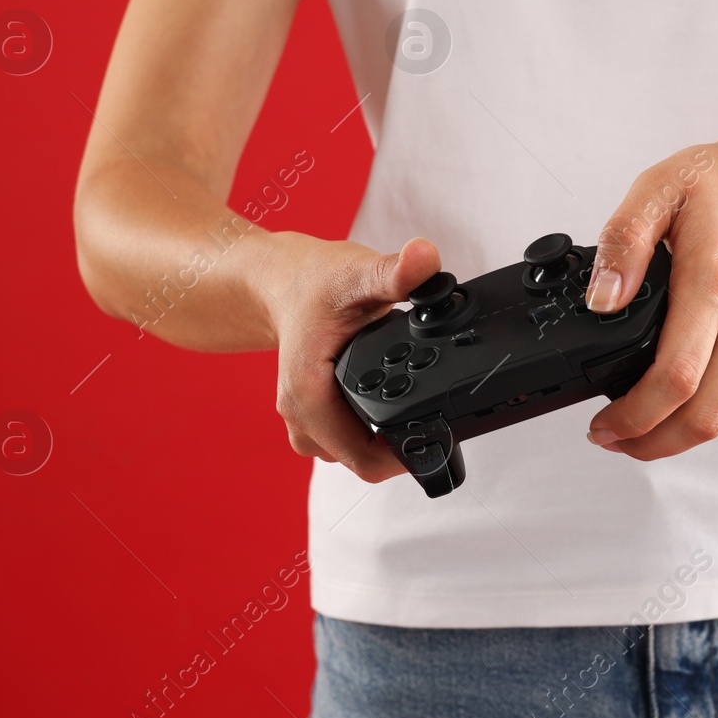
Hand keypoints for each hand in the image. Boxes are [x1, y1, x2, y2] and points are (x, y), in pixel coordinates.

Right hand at [258, 233, 440, 480]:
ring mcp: (305, 420)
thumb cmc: (313, 281)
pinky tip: (391, 399)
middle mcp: (301, 417)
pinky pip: (347, 438)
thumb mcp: (357, 273)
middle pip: (362, 460)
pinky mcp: (313, 415)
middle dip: (400, 443)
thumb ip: (395, 272)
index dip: (404, 457)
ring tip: (414, 402)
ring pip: (354, 452)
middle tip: (435, 411)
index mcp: (308, 395)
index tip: (437, 434)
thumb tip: (425, 257)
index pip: (363, 460)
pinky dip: (371, 425)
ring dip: (384, 436)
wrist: (280, 281)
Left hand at [584, 91, 717, 458]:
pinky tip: (705, 346)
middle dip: (654, 444)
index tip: (604, 428)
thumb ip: (623, 242)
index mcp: (716, 278)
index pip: (675, 379)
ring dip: (685, 415)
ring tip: (651, 398)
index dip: (633, 419)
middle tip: (620, 440)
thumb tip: (601, 300)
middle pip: (705, 416)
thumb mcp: (662, 185)